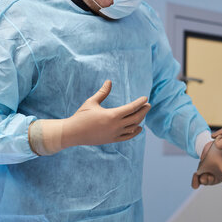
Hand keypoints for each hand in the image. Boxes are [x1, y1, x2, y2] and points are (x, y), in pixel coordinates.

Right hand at [28, 80, 150, 154]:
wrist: (72, 133)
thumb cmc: (81, 116)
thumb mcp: (91, 102)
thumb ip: (102, 92)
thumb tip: (109, 81)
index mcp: (112, 115)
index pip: (131, 108)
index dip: (140, 103)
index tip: (145, 98)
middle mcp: (116, 126)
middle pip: (136, 118)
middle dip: (144, 111)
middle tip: (148, 105)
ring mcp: (115, 134)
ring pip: (133, 127)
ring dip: (140, 120)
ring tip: (143, 113)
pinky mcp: (112, 140)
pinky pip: (127, 137)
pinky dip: (135, 132)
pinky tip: (139, 127)